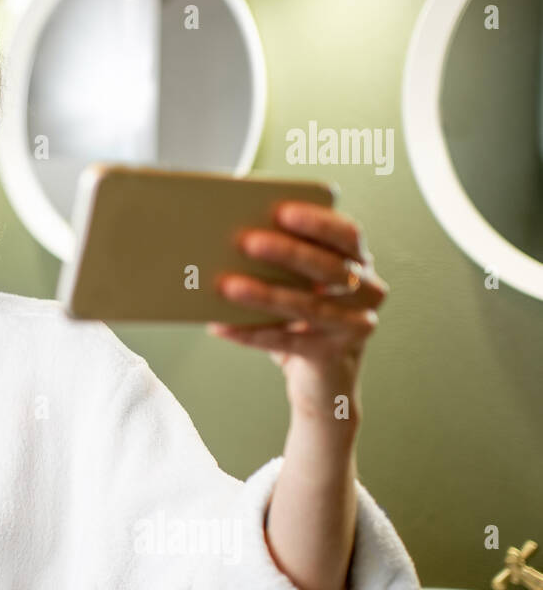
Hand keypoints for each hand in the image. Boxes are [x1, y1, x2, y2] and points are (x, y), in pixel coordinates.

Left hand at [207, 202, 386, 423]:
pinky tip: (221, 326)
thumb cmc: (301, 318)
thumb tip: (226, 240)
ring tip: (227, 285)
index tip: (282, 211)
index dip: (318, 222)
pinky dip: (251, 333)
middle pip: (329, 268)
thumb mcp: (297, 284)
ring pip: (309, 307)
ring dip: (265, 294)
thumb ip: (281, 262)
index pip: (348, 235)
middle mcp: (367, 292)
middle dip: (287, 253)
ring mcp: (355, 327)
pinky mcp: (332, 356)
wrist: (322, 378)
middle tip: (247, 242)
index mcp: (358, 263)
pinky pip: (287, 342)